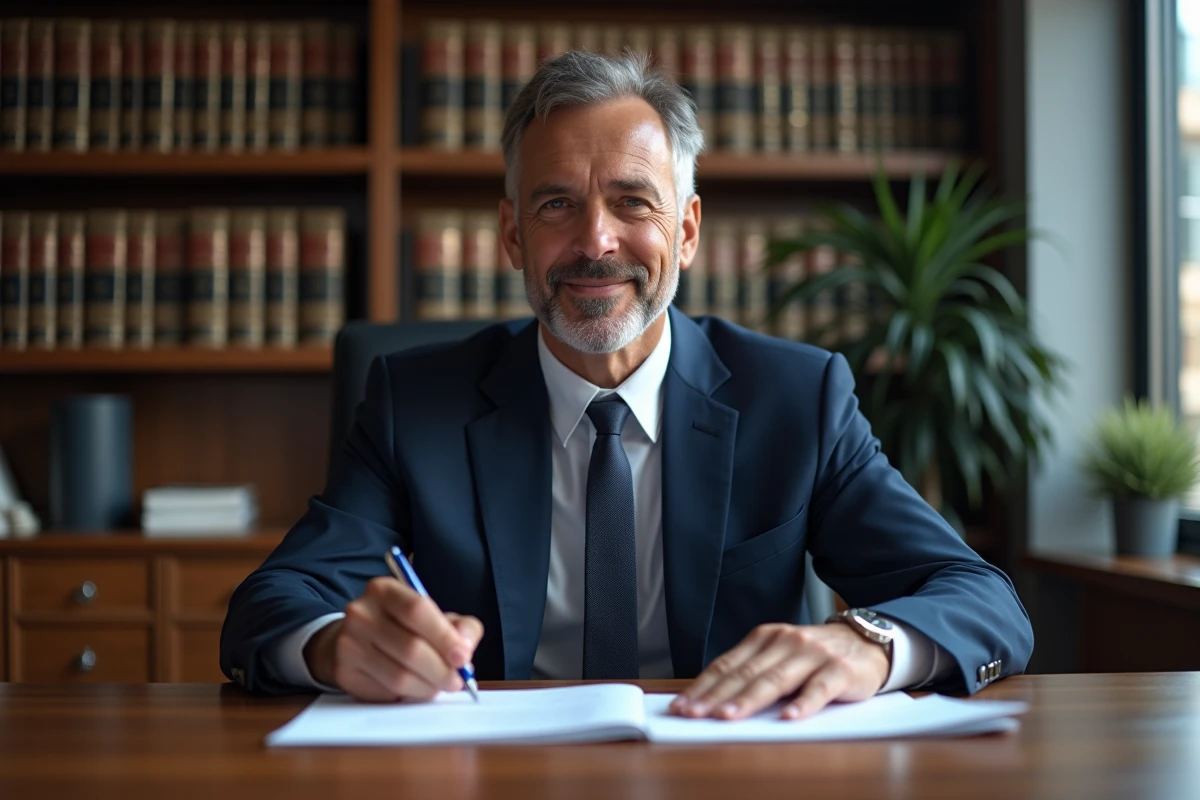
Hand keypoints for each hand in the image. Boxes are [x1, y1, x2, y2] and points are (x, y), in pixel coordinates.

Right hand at [304, 577, 483, 702]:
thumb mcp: (432, 616)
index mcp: (384, 590)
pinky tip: (413, 688)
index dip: (444, 636)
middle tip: (457, 681)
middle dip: (441, 670)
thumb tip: (466, 646)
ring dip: (427, 688)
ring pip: (399, 676)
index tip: (463, 656)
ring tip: (438, 687)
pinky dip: (406, 696)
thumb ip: (459, 626)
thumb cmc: (401, 626)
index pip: (417, 610)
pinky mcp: (344, 673)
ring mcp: (348, 644)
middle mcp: (361, 613)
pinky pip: (385, 692)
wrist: (354, 638)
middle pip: (410, 648)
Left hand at [668, 622, 889, 720]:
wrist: (866, 642)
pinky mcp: (839, 670)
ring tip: (728, 717)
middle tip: (695, 715)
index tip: (682, 706)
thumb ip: (753, 671)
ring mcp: (813, 655)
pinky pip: (818, 688)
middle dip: (716, 696)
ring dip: (749, 700)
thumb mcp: (780, 654)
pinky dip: (803, 703)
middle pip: (745, 673)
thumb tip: (712, 699)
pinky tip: (788, 717)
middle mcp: (785, 642)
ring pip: (775, 680)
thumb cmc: (815, 655)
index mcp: (765, 638)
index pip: (727, 665)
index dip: (703, 686)